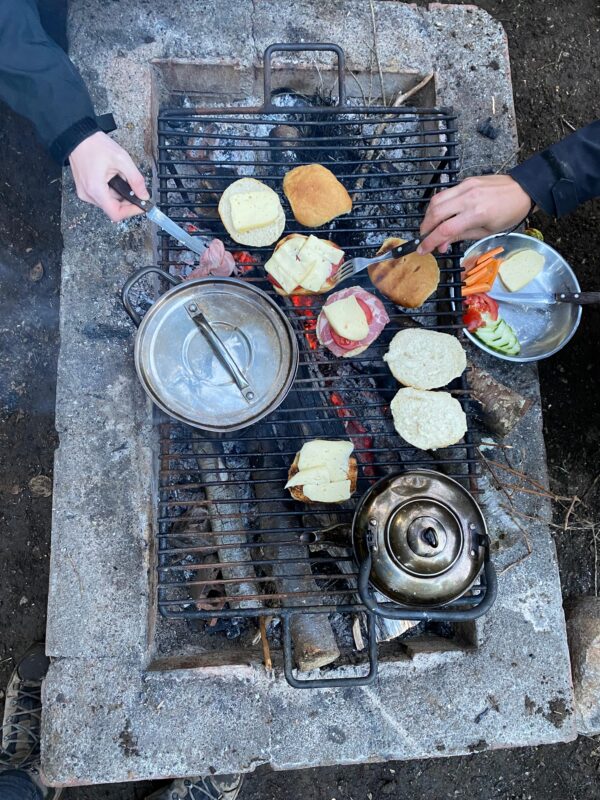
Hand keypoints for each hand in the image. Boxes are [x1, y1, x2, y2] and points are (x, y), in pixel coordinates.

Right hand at [69, 131, 148, 221]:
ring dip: (119, 194)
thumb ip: (136, 180)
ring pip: (109, 203)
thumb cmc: (95, 145)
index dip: (132, 211)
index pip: (116, 214)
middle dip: (127, 200)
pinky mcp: (85, 190)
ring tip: (120, 176)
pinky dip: (112, 190)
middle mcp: (88, 195)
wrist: (77, 136)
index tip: (141, 204)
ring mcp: (85, 193)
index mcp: (96, 190)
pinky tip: (112, 177)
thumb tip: (144, 196)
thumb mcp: (122, 160)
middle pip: (113, 209)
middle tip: (133, 186)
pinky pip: (103, 197)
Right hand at [418, 175, 532, 254]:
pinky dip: (437, 205)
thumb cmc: (509, 213)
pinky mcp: (465, 181)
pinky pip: (445, 193)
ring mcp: (466, 186)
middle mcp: (469, 198)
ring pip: (436, 200)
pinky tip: (440, 214)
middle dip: (425, 228)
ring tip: (430, 227)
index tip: (423, 249)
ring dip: (428, 215)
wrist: (523, 190)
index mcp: (477, 213)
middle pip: (436, 213)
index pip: (445, 229)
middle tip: (424, 238)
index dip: (430, 241)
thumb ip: (461, 236)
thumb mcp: (487, 231)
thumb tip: (442, 244)